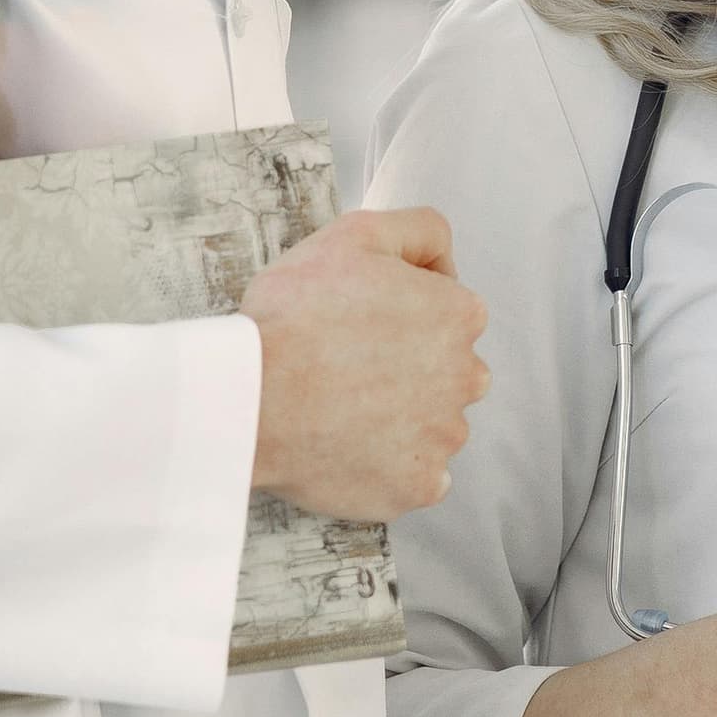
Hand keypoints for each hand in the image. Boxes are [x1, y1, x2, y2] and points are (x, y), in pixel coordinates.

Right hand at [243, 207, 488, 520]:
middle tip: (346, 367)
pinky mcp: (418, 486)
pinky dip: (389, 467)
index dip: (403, 313)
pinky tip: (347, 448)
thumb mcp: (356, 234)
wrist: (250, 397)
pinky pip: (416, 478)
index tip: (361, 323)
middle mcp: (466, 377)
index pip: (450, 313)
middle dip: (410, 369)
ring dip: (399, 420)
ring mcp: (443, 437)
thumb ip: (418, 230)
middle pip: (448, 371)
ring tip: (339, 409)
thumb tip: (444, 257)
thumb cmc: (295, 316)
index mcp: (458, 316)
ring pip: (432, 426)